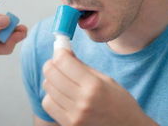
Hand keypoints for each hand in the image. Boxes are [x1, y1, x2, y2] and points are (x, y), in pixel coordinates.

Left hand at [42, 49, 156, 125]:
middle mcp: (82, 101)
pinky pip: (47, 103)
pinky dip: (51, 95)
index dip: (59, 52)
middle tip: (60, 62)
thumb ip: (82, 66)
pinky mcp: (69, 125)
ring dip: (52, 79)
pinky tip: (61, 94)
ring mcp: (74, 115)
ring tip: (63, 79)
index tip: (61, 49)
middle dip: (52, 63)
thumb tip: (63, 52)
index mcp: (93, 85)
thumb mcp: (106, 79)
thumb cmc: (120, 103)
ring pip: (47, 86)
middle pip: (50, 72)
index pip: (63, 61)